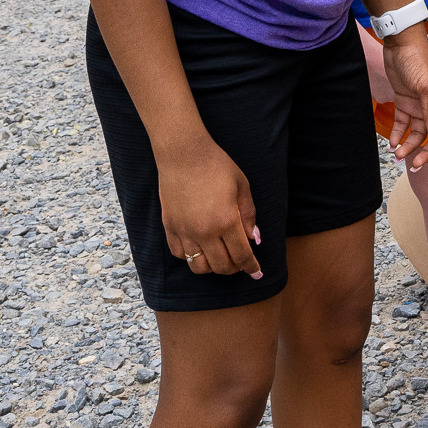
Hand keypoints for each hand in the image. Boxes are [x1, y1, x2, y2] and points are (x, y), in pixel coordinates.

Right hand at [158, 141, 262, 278]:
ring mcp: (184, 231)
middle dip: (235, 268)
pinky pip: (180, 254)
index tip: (257, 273)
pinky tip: (201, 247)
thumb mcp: (242, 187)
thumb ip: (249, 216)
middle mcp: (204, 232)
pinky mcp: (169, 227)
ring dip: (213, 267)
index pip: (242, 255)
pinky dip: (192, 257)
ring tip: (220, 256)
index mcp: (226, 221)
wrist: (184, 154)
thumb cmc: (217, 166)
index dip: (252, 267)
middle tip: (240, 262)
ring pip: (199, 266)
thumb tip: (254, 239)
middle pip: (221, 266)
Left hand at [382, 26, 427, 169]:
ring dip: (409, 145)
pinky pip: (403, 123)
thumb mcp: (425, 86)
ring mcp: (419, 104)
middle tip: (414, 165)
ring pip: (418, 132)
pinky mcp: (404, 100)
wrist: (399, 41)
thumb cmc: (417, 59)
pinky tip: (391, 143)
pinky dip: (398, 134)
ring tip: (397, 155)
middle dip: (426, 152)